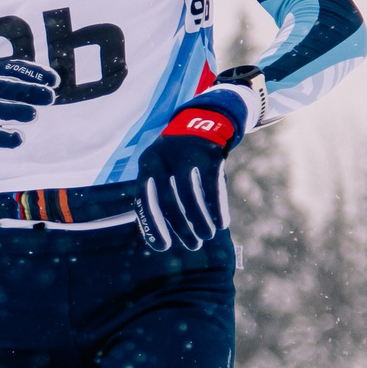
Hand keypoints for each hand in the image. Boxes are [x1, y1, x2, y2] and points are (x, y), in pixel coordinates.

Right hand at [0, 58, 58, 151]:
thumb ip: (14, 80)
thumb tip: (50, 82)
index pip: (11, 69)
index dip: (33, 73)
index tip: (54, 80)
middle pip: (4, 88)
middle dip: (28, 91)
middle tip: (50, 97)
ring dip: (15, 112)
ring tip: (34, 114)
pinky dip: (4, 138)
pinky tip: (19, 139)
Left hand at [135, 71, 261, 251]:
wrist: (205, 120)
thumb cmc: (178, 158)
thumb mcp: (162, 169)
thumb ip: (158, 196)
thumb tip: (155, 238)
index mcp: (147, 163)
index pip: (144, 198)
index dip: (152, 225)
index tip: (163, 247)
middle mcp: (164, 156)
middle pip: (168, 199)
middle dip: (180, 227)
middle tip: (192, 245)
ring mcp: (187, 153)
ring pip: (191, 196)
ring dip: (200, 220)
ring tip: (206, 236)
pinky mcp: (211, 153)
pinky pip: (213, 186)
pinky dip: (217, 207)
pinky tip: (222, 223)